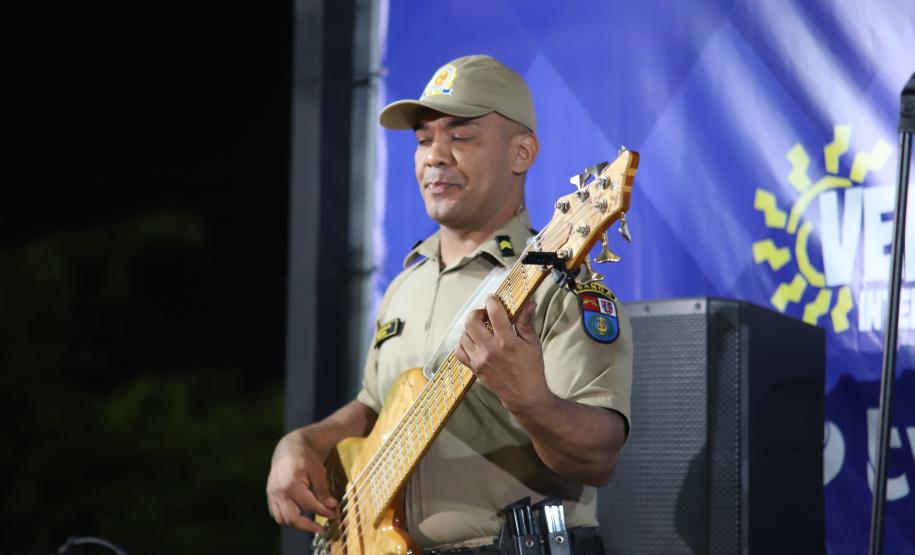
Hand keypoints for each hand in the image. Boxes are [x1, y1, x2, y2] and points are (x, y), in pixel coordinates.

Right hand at [266, 430, 336, 532]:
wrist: (289, 447)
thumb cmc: (306, 457)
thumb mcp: (318, 470)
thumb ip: (323, 490)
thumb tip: (332, 506)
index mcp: (291, 484)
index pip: (309, 506)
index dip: (323, 512)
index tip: (334, 515)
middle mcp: (278, 491)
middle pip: (291, 518)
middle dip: (308, 527)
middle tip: (321, 529)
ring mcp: (272, 494)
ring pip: (281, 519)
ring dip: (296, 525)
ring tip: (311, 525)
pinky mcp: (270, 495)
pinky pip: (276, 513)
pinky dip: (287, 518)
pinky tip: (300, 517)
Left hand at [454, 296, 551, 412]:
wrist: (524, 395)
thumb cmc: (531, 368)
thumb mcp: (533, 343)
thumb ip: (526, 322)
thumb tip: (528, 303)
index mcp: (507, 341)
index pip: (494, 312)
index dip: (491, 301)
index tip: (493, 299)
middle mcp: (490, 349)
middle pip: (472, 321)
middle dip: (477, 312)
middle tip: (485, 314)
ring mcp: (479, 360)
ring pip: (464, 335)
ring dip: (470, 327)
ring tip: (481, 328)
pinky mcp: (474, 368)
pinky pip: (459, 351)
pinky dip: (463, 342)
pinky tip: (473, 341)